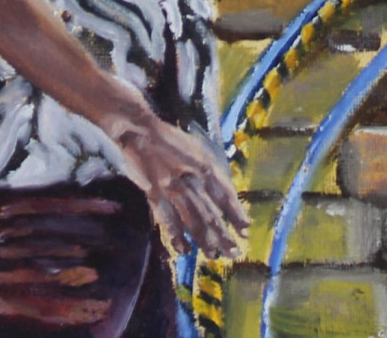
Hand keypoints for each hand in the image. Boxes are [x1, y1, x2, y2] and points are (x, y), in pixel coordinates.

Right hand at [115, 116, 247, 259]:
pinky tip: (183, 249)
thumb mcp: (197, 149)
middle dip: (223, 236)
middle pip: (211, 213)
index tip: (245, 231)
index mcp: (205, 166)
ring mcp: (173, 188)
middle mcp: (192, 179)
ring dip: (204, 240)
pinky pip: (168, 220)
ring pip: (192, 220)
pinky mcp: (155, 194)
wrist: (142, 132)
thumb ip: (209, 171)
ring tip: (212, 254)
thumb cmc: (171, 141)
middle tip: (232, 252)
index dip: (237, 214)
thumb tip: (223, 194)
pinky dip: (177, 237)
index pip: (226, 195)